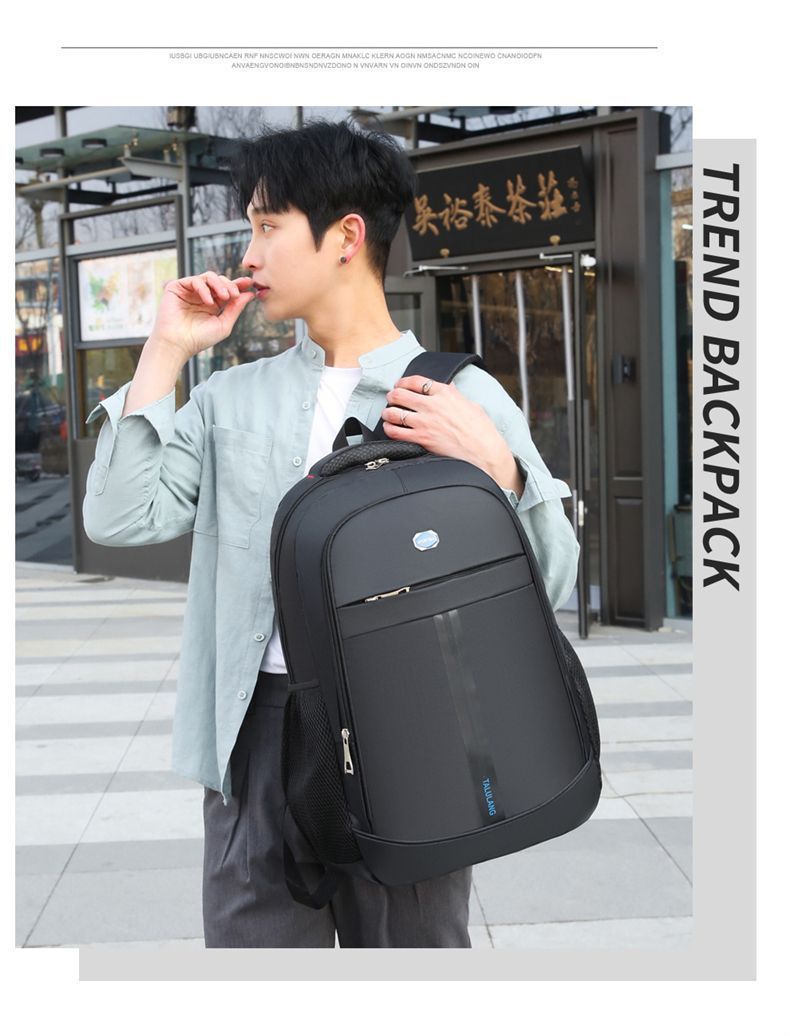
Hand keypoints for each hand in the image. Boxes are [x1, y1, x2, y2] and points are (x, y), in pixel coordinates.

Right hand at [148, 272, 256, 360]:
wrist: (177, 344)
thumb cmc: (199, 339)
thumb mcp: (223, 324)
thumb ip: (235, 309)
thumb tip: (249, 295)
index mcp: (213, 304)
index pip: (227, 290)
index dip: (238, 284)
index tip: (249, 283)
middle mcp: (201, 296)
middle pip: (219, 280)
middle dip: (229, 284)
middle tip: (234, 294)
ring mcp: (189, 291)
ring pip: (208, 277)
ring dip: (219, 284)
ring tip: (224, 297)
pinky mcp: (177, 288)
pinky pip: (194, 280)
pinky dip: (203, 288)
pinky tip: (208, 301)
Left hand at [380, 375, 523, 492]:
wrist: (484, 451)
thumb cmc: (481, 430)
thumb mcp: (470, 405)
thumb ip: (456, 395)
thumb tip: (449, 388)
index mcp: (445, 393)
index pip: (416, 381)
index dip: (403, 382)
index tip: (399, 385)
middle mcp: (432, 405)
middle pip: (400, 394)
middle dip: (392, 396)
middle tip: (391, 399)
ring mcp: (425, 422)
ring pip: (394, 412)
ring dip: (388, 412)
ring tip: (388, 414)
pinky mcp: (421, 439)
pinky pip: (396, 432)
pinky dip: (389, 429)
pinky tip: (390, 429)